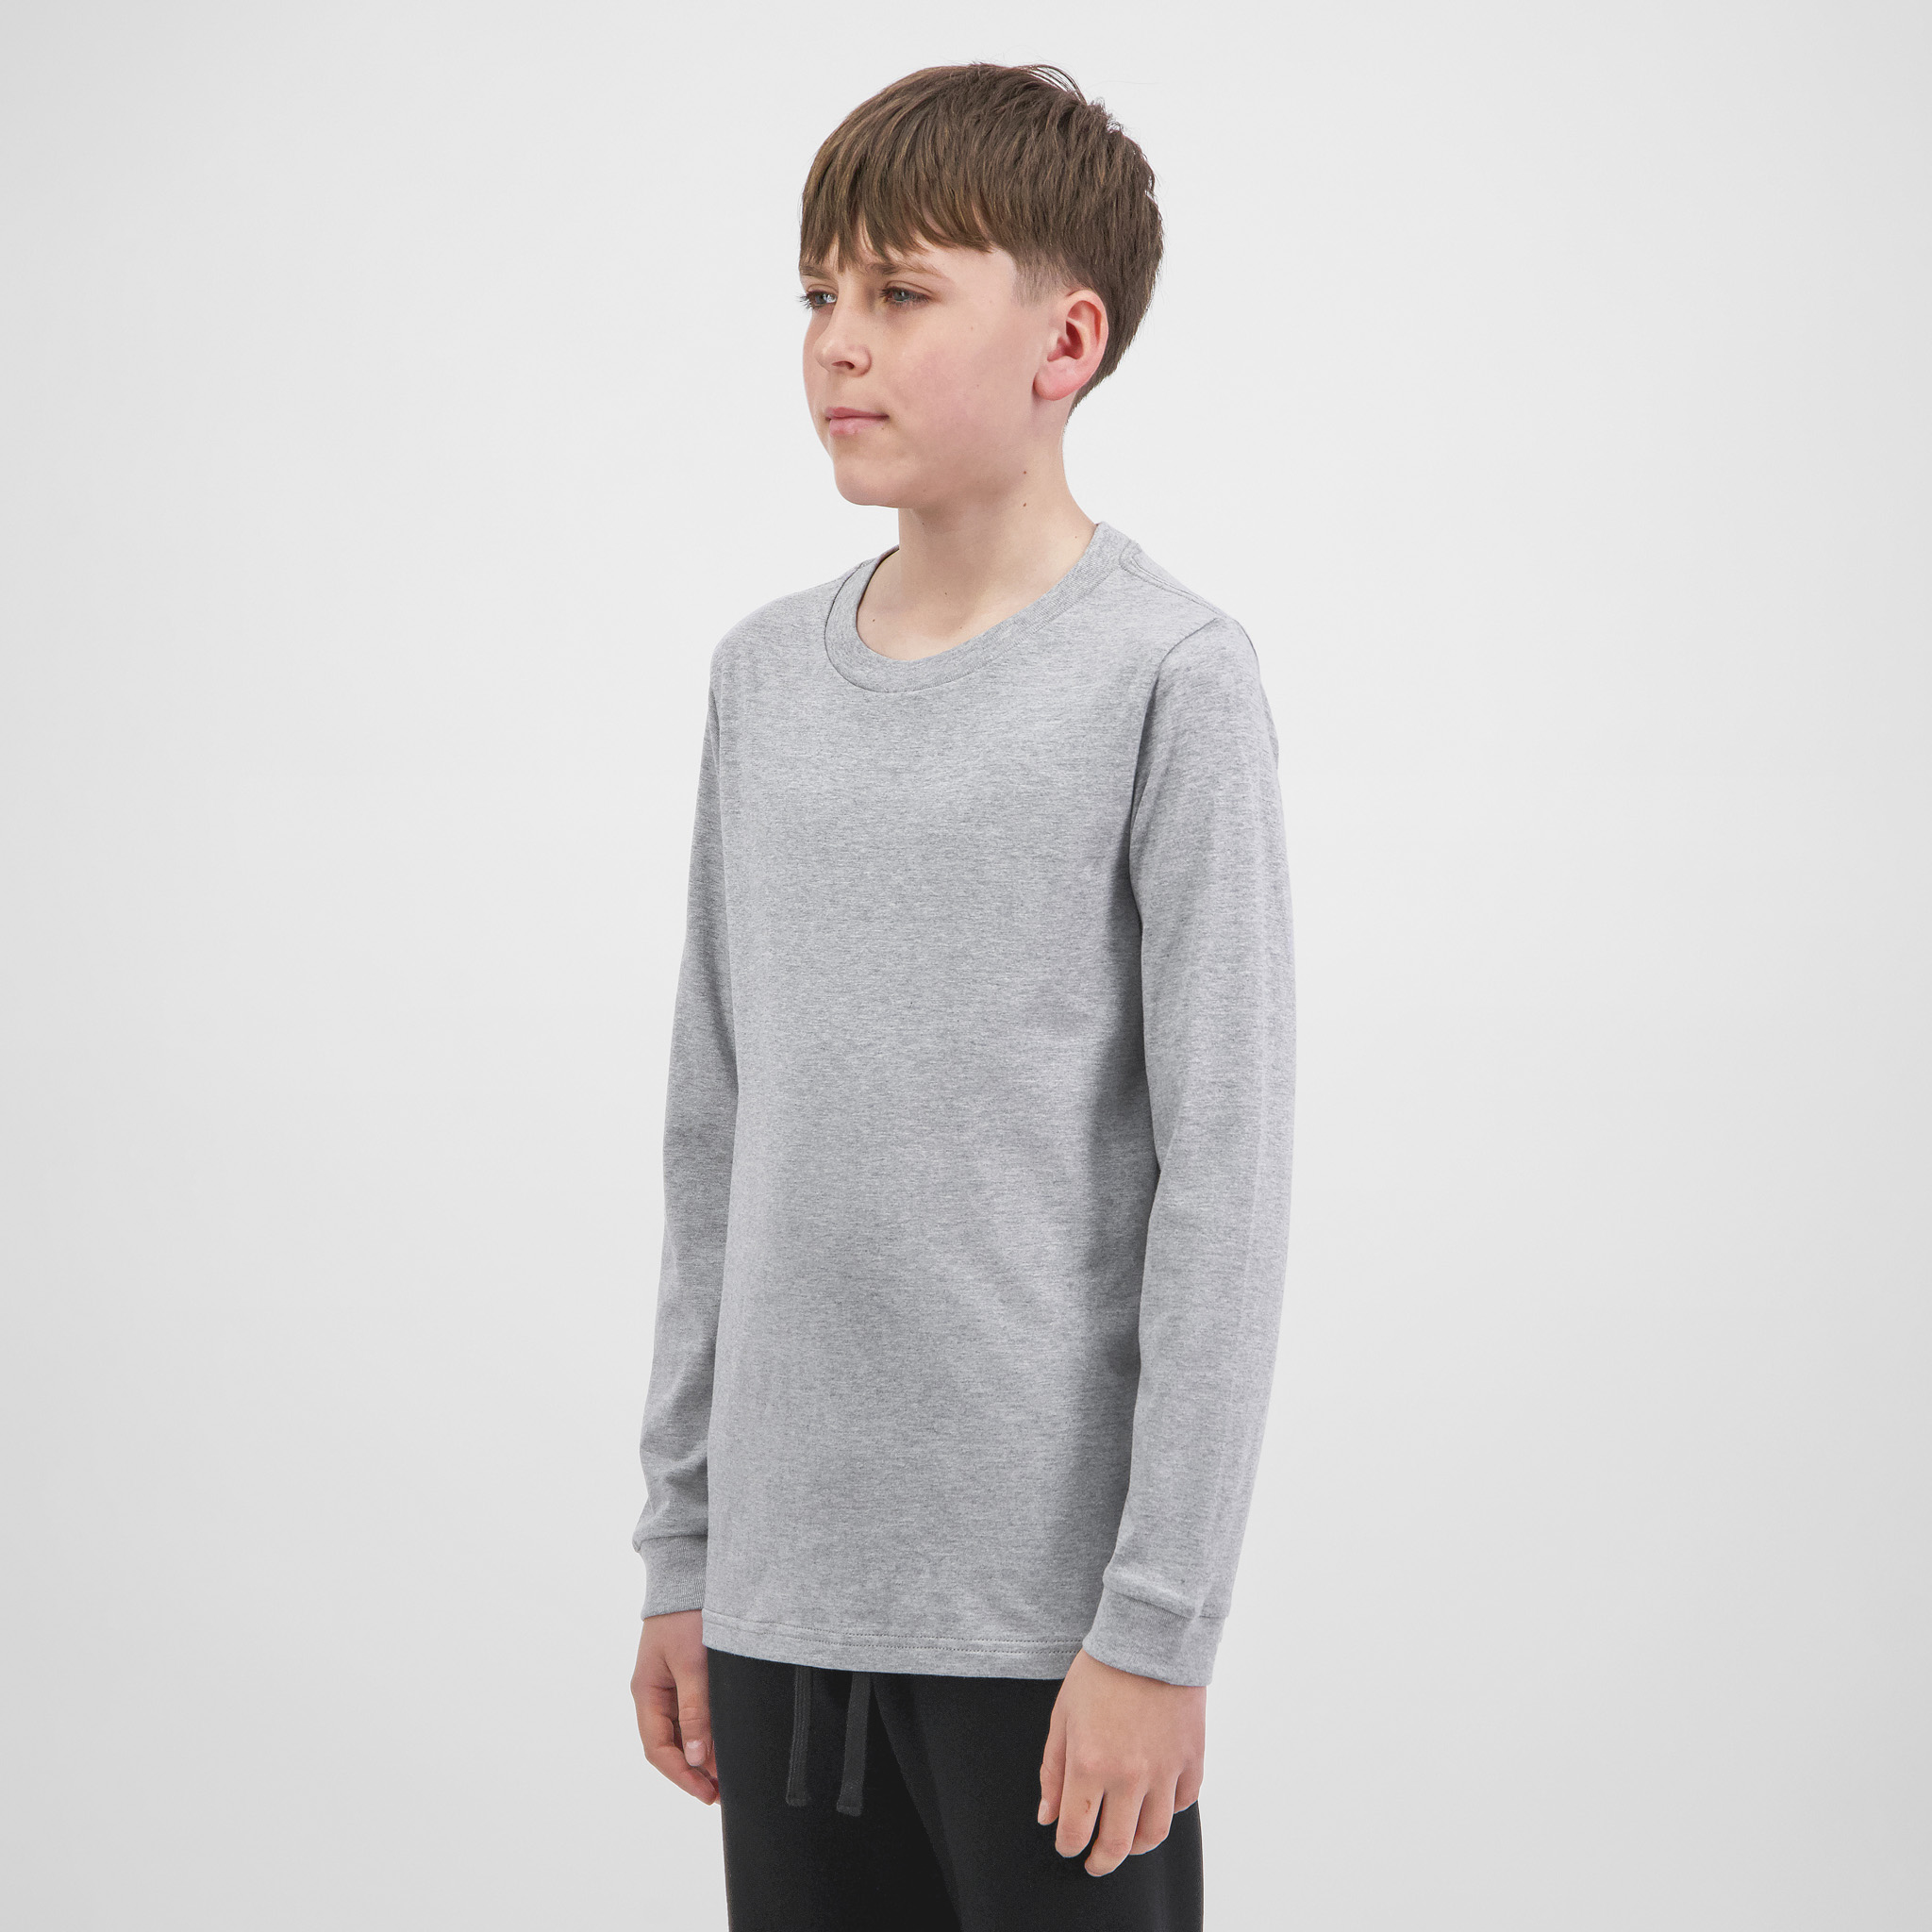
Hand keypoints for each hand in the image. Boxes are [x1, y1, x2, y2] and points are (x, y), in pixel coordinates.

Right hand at [632, 1610, 716, 1803]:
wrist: (688, 1575)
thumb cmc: (687, 1617)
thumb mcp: (693, 1664)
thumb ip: (696, 1710)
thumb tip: (697, 1757)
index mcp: (646, 1693)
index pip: (658, 1749)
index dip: (682, 1776)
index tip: (707, 1793)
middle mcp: (654, 1694)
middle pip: (669, 1746)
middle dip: (693, 1772)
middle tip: (721, 1793)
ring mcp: (669, 1686)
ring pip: (682, 1733)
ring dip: (701, 1755)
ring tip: (726, 1775)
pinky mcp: (686, 1677)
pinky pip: (692, 1715)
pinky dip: (706, 1733)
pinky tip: (725, 1744)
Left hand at [1037, 1646, 1204, 1875]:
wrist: (1151, 1637)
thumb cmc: (1100, 1672)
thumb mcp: (1063, 1716)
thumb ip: (1053, 1770)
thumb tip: (1048, 1816)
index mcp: (1090, 1765)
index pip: (1077, 1831)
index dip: (1068, 1846)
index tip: (1067, 1844)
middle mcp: (1129, 1776)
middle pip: (1117, 1846)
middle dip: (1101, 1862)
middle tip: (1095, 1862)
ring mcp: (1165, 1770)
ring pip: (1154, 1834)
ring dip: (1137, 1846)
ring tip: (1127, 1841)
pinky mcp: (1192, 1759)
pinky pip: (1183, 1803)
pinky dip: (1169, 1810)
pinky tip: (1155, 1802)